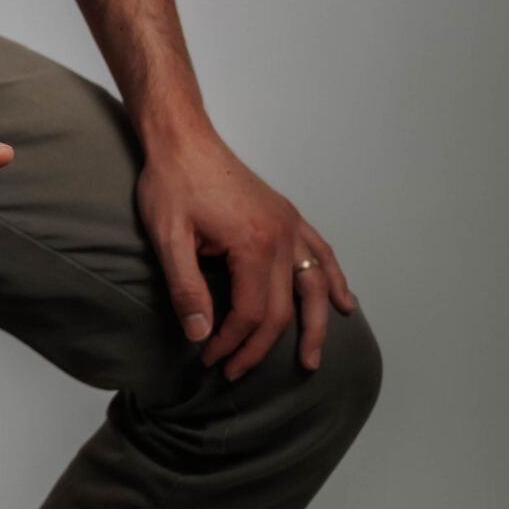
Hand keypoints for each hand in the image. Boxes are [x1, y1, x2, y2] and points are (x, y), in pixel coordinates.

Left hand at [135, 123, 353, 377]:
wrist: (182, 137)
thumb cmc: (171, 181)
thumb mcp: (167, 237)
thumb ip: (186, 288)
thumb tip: (200, 334)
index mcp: (253, 244)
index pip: (251, 313)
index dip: (231, 343)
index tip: (209, 357)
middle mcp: (281, 236)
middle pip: (282, 308)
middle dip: (259, 347)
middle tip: (234, 370)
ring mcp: (289, 225)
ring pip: (314, 286)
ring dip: (315, 326)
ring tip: (312, 359)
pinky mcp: (287, 216)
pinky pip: (321, 254)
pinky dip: (333, 280)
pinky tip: (341, 302)